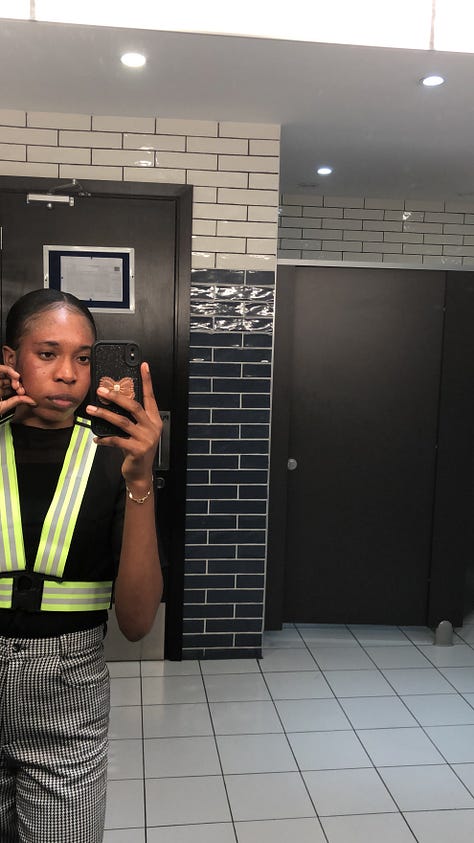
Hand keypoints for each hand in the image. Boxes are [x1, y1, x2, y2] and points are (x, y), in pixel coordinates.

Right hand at [0, 364, 36, 416]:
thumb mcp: (4, 407)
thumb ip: (17, 401)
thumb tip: (33, 401)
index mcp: (0, 393)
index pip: (12, 386)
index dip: (19, 387)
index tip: (22, 393)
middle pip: (10, 377)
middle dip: (17, 381)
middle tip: (19, 387)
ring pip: (5, 371)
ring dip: (13, 374)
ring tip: (17, 379)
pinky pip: (0, 369)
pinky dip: (8, 370)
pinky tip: (15, 375)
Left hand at [86, 361, 161, 485]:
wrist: (140, 474)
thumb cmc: (136, 450)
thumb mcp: (137, 432)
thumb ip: (130, 419)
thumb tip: (112, 402)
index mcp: (154, 420)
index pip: (150, 397)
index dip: (147, 381)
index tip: (143, 366)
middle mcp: (152, 427)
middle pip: (134, 406)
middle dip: (116, 397)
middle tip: (101, 391)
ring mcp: (146, 439)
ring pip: (122, 422)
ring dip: (104, 415)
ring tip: (90, 410)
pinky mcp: (137, 450)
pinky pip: (116, 440)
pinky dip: (104, 439)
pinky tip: (96, 438)